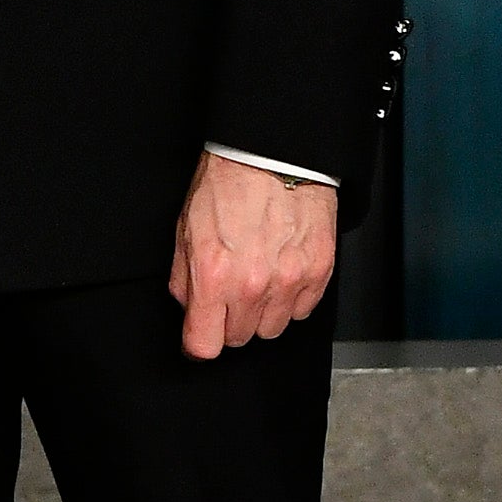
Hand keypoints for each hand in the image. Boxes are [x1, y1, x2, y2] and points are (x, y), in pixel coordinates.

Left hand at [167, 152, 338, 359]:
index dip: (198, 341)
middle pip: (238, 338)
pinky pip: (302, 311)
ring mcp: (289, 281)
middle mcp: (252, 285)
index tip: (200, 332)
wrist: (274, 155)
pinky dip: (291, 298)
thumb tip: (190, 308)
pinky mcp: (318, 272)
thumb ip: (183, 278)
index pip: (204, 346)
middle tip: (230, 288)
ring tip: (258, 276)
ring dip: (262, 311)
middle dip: (229, 319)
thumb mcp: (185, 229)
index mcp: (213, 274)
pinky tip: (281, 270)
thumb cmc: (230, 183)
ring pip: (272, 329)